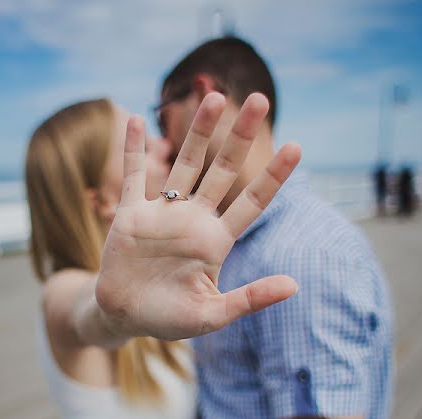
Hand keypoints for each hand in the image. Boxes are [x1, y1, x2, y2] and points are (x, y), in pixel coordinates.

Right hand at [95, 92, 301, 340]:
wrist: (124, 317)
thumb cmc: (170, 319)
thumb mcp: (213, 314)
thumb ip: (250, 298)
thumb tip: (294, 285)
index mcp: (216, 241)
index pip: (251, 202)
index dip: (273, 176)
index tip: (297, 147)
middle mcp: (193, 219)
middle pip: (222, 170)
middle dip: (239, 137)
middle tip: (259, 100)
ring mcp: (162, 213)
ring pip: (184, 164)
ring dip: (198, 132)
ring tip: (214, 97)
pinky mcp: (131, 214)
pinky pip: (133, 176)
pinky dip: (134, 150)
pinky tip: (138, 120)